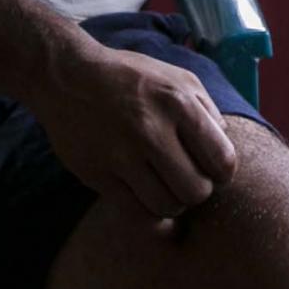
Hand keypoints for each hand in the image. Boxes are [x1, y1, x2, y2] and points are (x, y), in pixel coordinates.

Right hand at [28, 47, 238, 227]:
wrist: (65, 75)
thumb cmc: (129, 77)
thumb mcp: (177, 78)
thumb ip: (208, 112)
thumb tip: (223, 152)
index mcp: (177, 102)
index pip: (222, 162)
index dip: (221, 174)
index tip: (208, 169)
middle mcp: (150, 129)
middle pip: (197, 190)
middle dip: (196, 190)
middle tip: (183, 178)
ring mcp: (120, 153)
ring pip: (167, 206)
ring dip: (172, 203)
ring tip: (163, 186)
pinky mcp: (96, 173)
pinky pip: (134, 212)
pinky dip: (147, 213)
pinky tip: (145, 197)